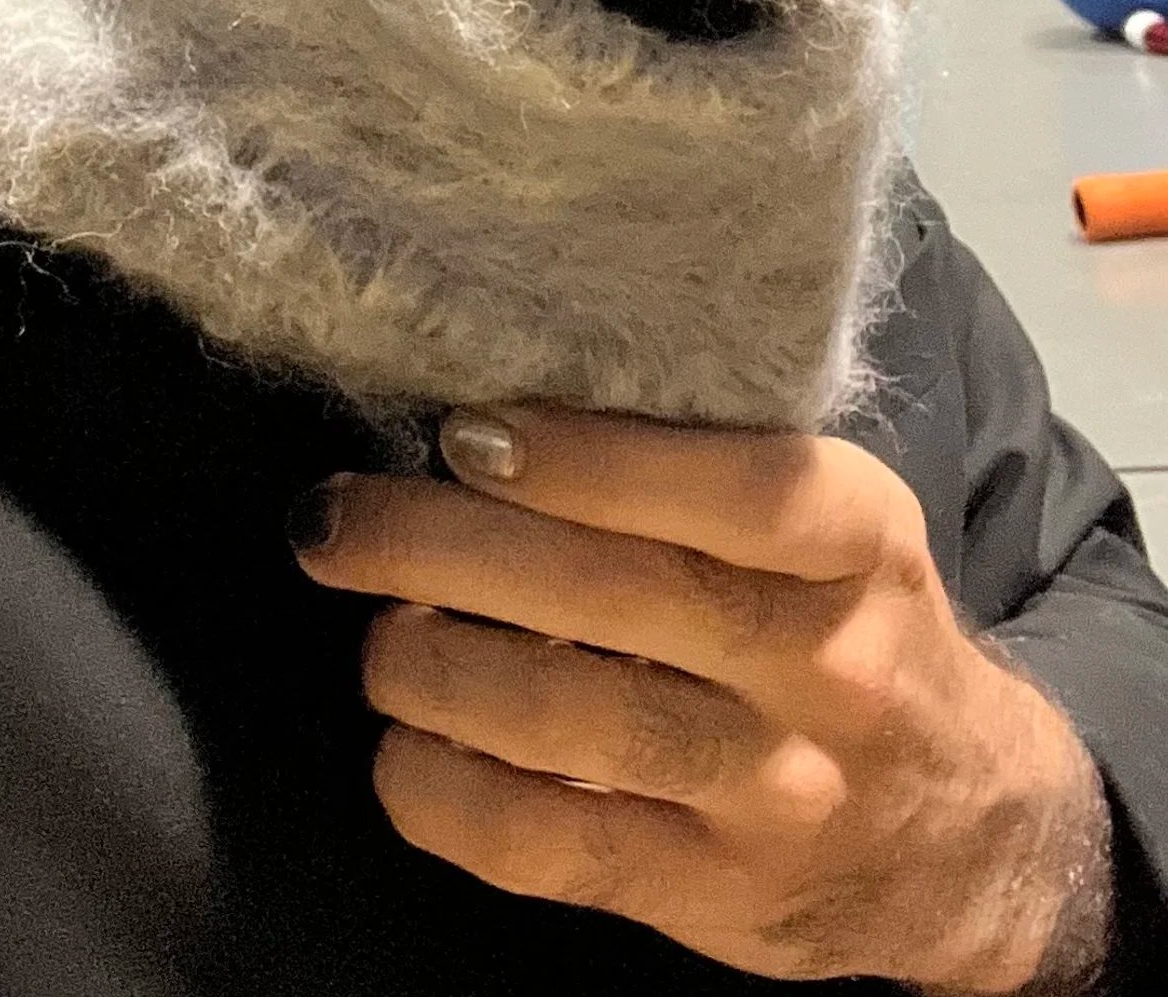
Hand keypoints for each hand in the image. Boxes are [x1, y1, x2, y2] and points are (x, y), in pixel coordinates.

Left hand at [294, 409, 1109, 989]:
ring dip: (428, 667)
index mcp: (858, 543)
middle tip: (333, 518)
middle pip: (611, 596)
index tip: (463, 431)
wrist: (973, 831)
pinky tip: (402, 748)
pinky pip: (549, 845)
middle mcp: (826, 666)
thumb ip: (701, 467)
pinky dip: (445, 793)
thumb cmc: (847, 627)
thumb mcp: (834, 526)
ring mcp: (773, 792)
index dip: (585, 459)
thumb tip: (484, 411)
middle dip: (437, 547)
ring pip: (567, 720)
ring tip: (375, 629)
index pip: (735, 488)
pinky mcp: (713, 894)